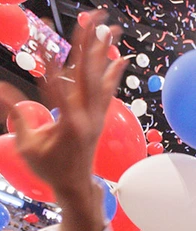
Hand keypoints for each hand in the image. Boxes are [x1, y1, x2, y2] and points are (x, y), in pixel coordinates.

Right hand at [4, 13, 125, 230]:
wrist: (75, 186)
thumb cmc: (49, 169)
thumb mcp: (27, 145)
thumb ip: (17, 115)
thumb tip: (2, 89)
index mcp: (69, 124)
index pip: (59, 83)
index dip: (52, 57)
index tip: (47, 31)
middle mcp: (88, 117)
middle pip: (89, 73)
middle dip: (91, 42)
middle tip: (95, 17)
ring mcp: (97, 117)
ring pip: (102, 79)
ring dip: (106, 51)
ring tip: (113, 28)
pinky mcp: (100, 118)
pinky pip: (108, 91)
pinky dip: (114, 73)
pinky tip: (120, 57)